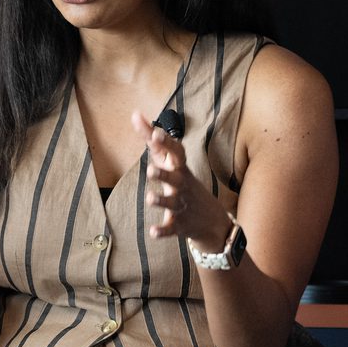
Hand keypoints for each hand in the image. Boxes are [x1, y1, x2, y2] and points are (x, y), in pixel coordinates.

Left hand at [131, 111, 227, 247]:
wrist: (212, 221)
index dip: (166, 143)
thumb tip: (134, 114)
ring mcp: (182, 205)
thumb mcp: (171, 162)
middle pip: (175, 178)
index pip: (175, 153)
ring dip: (161, 200)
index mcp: (180, 169)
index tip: (155, 133)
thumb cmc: (183, 183)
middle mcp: (182, 186)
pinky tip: (153, 232)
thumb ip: (151, 139)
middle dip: (164, 174)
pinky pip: (171, 228)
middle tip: (150, 170)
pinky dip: (163, 230)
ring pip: (172, 203)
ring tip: (150, 198)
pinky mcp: (180, 224)